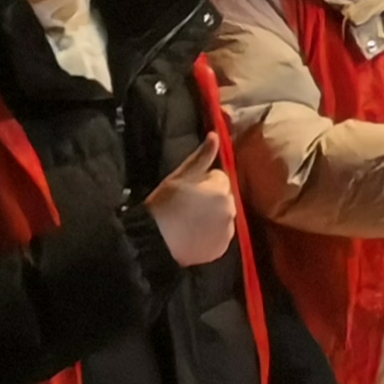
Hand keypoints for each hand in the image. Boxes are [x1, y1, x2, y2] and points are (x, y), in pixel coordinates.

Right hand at [147, 138, 238, 265]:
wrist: (153, 241)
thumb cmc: (163, 206)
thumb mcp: (180, 177)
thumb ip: (202, 157)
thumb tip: (215, 135)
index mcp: (220, 190)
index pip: (220, 178)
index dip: (203, 181)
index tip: (187, 190)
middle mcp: (230, 210)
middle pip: (224, 196)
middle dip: (211, 198)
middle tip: (187, 206)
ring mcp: (227, 231)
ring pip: (223, 216)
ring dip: (213, 216)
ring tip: (189, 222)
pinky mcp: (222, 248)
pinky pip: (221, 235)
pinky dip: (212, 234)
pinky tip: (194, 235)